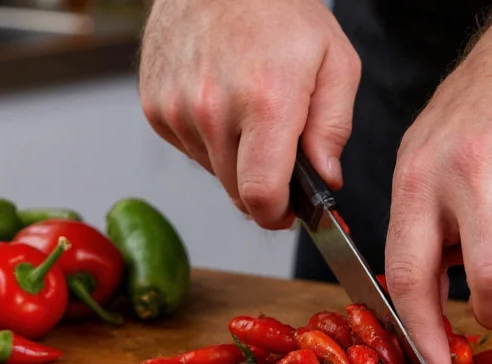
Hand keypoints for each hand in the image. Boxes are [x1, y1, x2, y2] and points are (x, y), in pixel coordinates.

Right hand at [138, 0, 360, 228]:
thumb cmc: (281, 10)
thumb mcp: (336, 61)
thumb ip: (334, 128)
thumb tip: (326, 179)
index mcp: (265, 101)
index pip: (261, 195)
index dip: (278, 215)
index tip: (289, 212)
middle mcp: (213, 109)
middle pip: (237, 192)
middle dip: (263, 186)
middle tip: (279, 153)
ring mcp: (177, 109)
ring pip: (213, 172)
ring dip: (235, 159)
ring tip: (250, 113)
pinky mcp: (155, 107)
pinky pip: (191, 149)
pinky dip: (210, 139)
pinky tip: (223, 103)